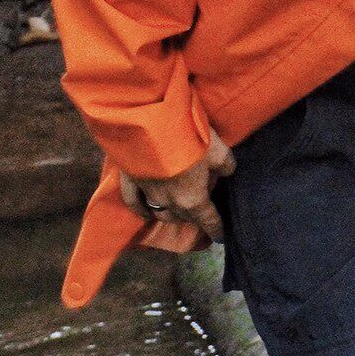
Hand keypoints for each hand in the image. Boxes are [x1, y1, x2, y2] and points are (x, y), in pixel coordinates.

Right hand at [120, 133, 235, 242]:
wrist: (147, 119)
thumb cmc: (188, 137)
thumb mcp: (219, 151)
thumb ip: (225, 166)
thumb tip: (224, 172)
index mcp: (193, 199)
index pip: (208, 221)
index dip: (216, 229)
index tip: (220, 236)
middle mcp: (169, 201)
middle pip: (185, 216)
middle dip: (195, 215)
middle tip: (203, 206)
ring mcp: (146, 192)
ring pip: (161, 212)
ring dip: (171, 213)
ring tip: (178, 209)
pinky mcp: (128, 179)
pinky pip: (134, 202)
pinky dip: (141, 209)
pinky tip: (145, 212)